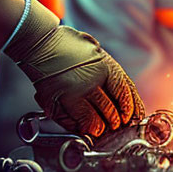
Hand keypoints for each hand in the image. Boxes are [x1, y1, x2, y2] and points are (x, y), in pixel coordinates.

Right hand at [4, 0, 144, 136]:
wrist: (42, 43)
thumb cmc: (68, 47)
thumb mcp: (96, 53)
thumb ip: (109, 72)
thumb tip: (124, 95)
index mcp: (105, 65)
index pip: (125, 92)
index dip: (130, 108)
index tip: (131, 116)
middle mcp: (93, 79)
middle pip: (112, 110)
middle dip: (115, 121)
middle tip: (115, 124)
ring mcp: (76, 91)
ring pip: (96, 121)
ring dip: (100, 127)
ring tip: (100, 128)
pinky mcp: (60, 101)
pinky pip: (77, 123)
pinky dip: (83, 128)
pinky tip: (85, 126)